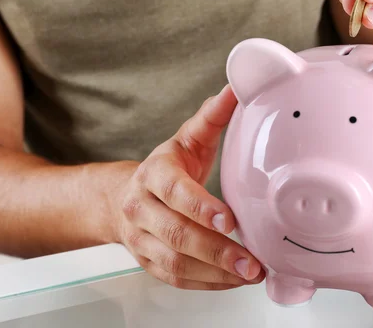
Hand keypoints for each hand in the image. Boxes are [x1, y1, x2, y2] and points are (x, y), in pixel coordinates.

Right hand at [111, 84, 263, 289]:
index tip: (229, 219)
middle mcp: (141, 209)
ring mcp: (142, 240)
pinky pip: (177, 279)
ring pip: (176, 263)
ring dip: (216, 273)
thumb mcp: (186, 139)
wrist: (120, 198)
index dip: (200, 206)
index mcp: (153, 174)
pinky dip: (208, 284)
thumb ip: (212, 117)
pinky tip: (234, 281)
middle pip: (175, 234)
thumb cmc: (165, 168)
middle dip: (216, 251)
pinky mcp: (149, 262)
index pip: (174, 192)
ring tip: (251, 273)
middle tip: (252, 261)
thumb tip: (238, 88)